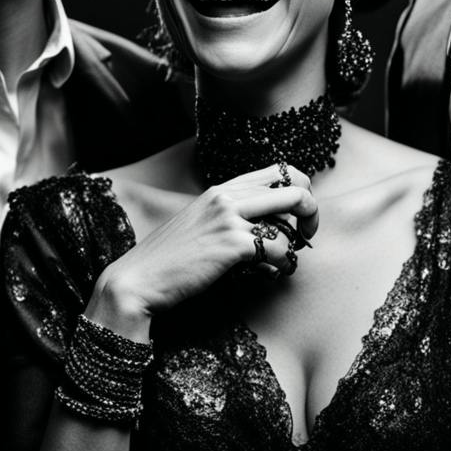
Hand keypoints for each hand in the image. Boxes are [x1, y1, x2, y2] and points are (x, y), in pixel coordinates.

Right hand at [87, 166, 316, 338]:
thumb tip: (268, 226)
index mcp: (220, 188)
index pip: (278, 171)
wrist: (140, 278)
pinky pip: (278, 248)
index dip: (298, 191)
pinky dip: (283, 264)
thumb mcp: (200, 224)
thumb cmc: (170, 258)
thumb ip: (229, 216)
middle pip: (294, 188)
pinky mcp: (231, 244)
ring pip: (291, 217)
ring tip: (283, 262)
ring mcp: (228, 218)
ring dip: (295, 244)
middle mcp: (226, 196)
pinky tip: (271, 274)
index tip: (295, 217)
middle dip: (311, 213)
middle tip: (305, 237)